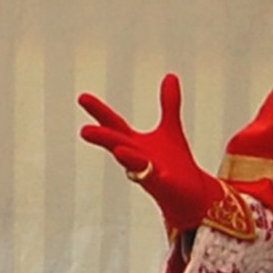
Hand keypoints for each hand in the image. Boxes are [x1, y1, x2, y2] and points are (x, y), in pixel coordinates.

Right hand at [78, 74, 227, 235]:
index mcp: (134, 143)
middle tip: (85, 131)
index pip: (113, 124)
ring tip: (119, 150)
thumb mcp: (170, 128)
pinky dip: (154, 175)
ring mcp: (149, 173)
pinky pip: (156, 180)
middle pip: (116, 144)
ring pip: (133, 164)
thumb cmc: (174, 164)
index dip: (98, 111)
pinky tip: (156, 171)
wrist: (191, 196)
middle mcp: (137, 158)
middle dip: (102, 137)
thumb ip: (169, 103)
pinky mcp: (164, 186)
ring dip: (126, 157)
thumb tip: (171, 76)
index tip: (82, 97)